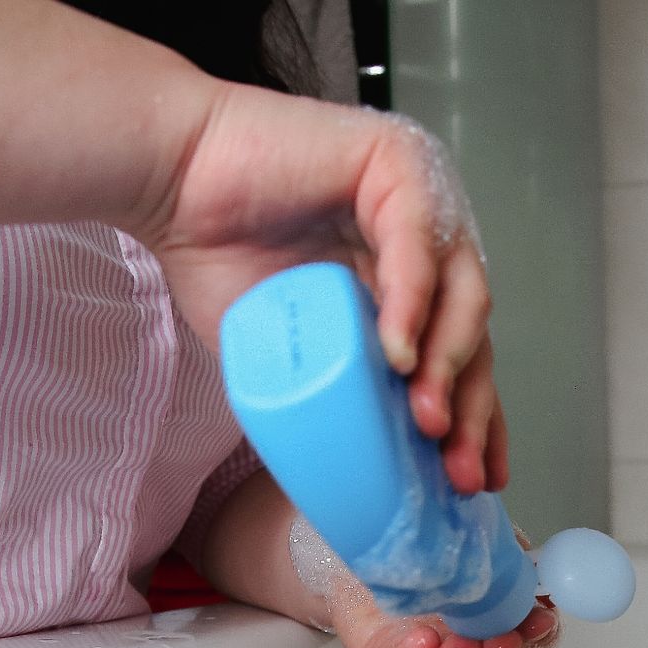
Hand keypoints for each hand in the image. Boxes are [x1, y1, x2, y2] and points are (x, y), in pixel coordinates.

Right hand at [141, 85, 505, 495]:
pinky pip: (417, 248)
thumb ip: (339, 390)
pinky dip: (413, 308)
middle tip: (458, 470)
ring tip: (426, 422)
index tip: (477, 482)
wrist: (169, 186)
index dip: (478, 421)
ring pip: (463, 295)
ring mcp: (420, 198)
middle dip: (472, 409)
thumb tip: (364, 470)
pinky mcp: (397, 165)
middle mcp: (428, 236)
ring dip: (449, 366)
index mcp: (410, 278)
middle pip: (476, 334)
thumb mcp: (291, 351)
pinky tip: (398, 359)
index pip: (465, 356)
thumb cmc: (217, 258)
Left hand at [327, 572, 558, 647]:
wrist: (364, 566)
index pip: (530, 645)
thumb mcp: (469, 549)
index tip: (541, 621)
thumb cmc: (425, 565)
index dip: (540, 638)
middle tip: (501, 643)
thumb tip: (522, 548)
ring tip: (458, 645)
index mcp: (495, 630)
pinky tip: (422, 640)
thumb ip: (497, 550)